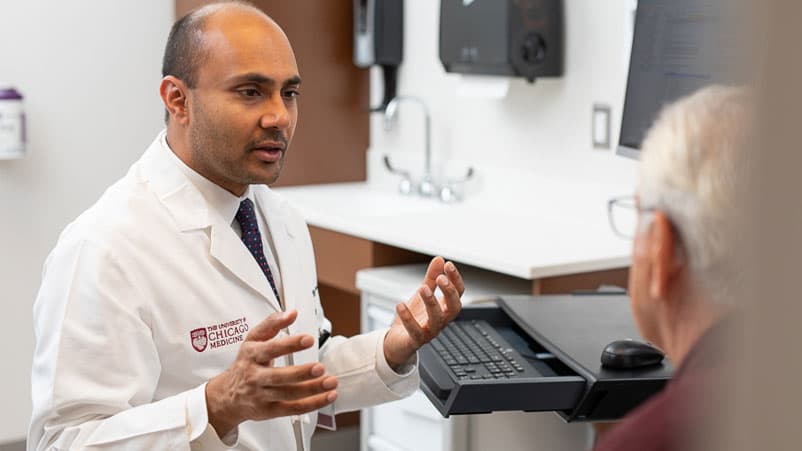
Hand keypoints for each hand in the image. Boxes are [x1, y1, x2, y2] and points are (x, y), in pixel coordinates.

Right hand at [205, 310, 337, 436]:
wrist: (228, 395)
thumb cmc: (246, 364)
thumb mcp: (253, 340)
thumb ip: (272, 324)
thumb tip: (291, 313)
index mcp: (252, 355)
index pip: (270, 349)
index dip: (290, 344)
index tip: (308, 339)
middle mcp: (255, 376)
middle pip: (278, 376)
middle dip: (301, 372)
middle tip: (319, 367)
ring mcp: (261, 395)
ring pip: (288, 394)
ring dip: (312, 389)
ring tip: (330, 382)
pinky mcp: (269, 411)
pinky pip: (293, 408)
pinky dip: (312, 404)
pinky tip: (327, 396)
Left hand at [383, 257, 464, 369]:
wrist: (397, 342)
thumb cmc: (414, 318)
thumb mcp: (422, 295)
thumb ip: (431, 279)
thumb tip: (439, 259)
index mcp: (444, 308)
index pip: (458, 294)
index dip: (456, 280)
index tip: (448, 265)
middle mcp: (440, 321)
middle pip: (454, 308)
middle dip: (449, 292)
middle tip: (441, 278)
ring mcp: (429, 332)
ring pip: (437, 320)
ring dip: (431, 303)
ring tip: (423, 288)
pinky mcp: (415, 341)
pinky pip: (415, 332)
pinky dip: (408, 318)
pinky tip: (401, 305)